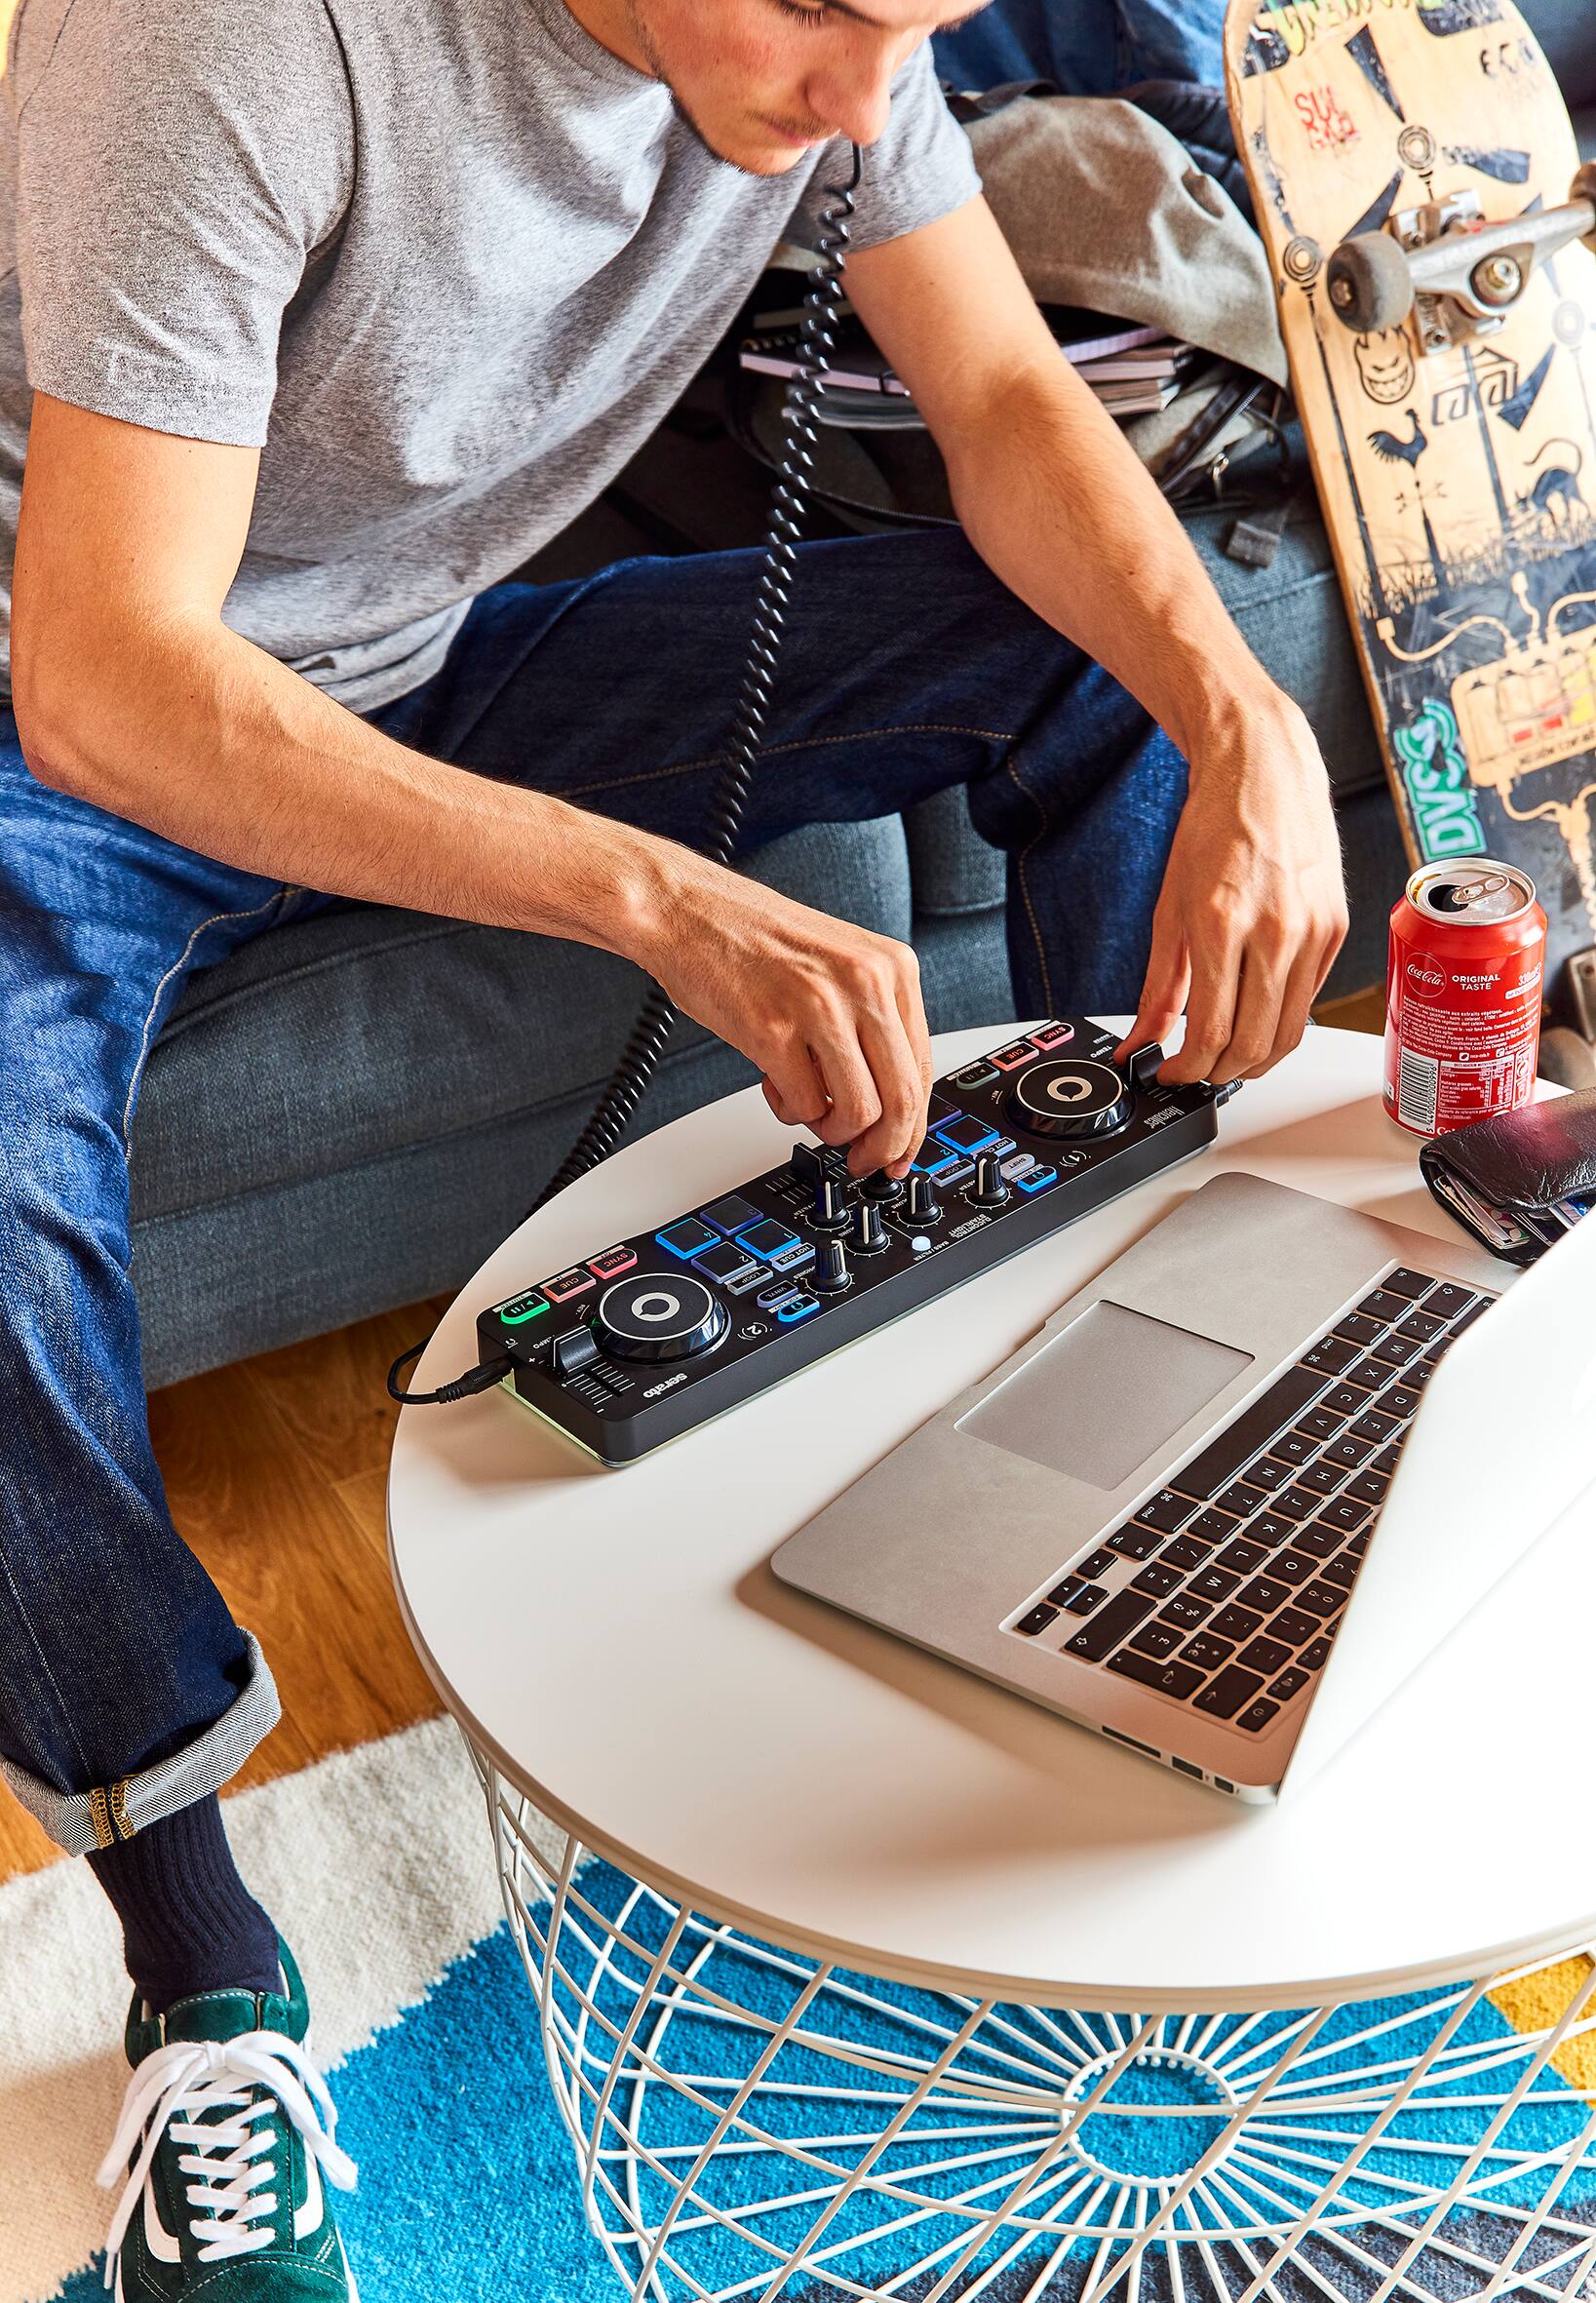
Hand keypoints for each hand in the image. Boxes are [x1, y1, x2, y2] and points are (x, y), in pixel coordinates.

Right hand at [630, 842, 933, 1177]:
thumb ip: (871, 1020)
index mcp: (891, 967)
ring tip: (809, 1111)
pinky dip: (791, 1112)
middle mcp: (864, 983)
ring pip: (859, 1111)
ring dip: (833, 1130)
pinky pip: (804, 1105)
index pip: (923, 1067)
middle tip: (862, 1160)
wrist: (685, 910)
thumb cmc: (752, 937)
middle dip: (883, 1145)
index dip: (915, 1124)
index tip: (900, 1151)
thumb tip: (889, 1099)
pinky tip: (775, 1086)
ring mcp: (820, 1006)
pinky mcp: (773, 1030)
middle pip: (902, 1097)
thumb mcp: (839, 964)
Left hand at [1115, 693, 1348, 1086]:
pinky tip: (1254, 1015)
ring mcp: (1314, 931)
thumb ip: (1159, 987)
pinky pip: (1308, 999)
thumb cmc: (1214, 827)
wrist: (1264, 769)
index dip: (1188, 1069)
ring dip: (1254, 1058)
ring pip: (1288, 1031)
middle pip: (1254, 1044)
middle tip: (1195, 1073)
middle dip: (1220, 1073)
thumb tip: (1140, 1043)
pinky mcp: (1337, 930)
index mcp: (1223, 922)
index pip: (1212, 1031)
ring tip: (1223, 1056)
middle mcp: (1277, 930)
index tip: (1170, 1075)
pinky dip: (1279, 1021)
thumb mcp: (1169, 909)